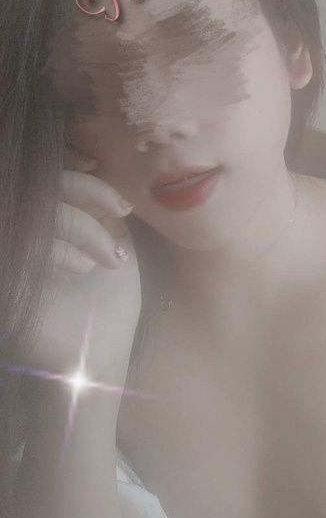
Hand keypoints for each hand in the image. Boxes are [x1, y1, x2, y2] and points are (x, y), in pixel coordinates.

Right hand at [15, 146, 142, 384]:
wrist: (94, 362)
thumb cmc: (105, 302)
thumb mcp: (106, 237)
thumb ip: (94, 201)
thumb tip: (95, 156)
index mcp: (36, 221)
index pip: (42, 169)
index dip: (69, 159)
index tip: (103, 169)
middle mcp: (19, 235)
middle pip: (42, 182)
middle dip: (88, 190)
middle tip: (122, 209)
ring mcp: (12, 255)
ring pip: (42, 210)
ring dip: (85, 226)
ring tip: (111, 257)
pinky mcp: (10, 278)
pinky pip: (32, 241)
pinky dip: (64, 247)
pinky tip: (86, 269)